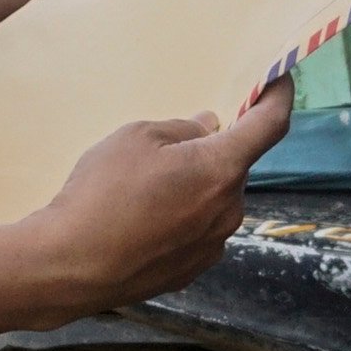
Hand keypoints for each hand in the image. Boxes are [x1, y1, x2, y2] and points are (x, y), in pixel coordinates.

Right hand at [22, 81, 296, 315]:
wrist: (71, 266)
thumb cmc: (102, 194)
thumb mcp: (136, 137)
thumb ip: (180, 129)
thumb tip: (208, 128)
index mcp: (221, 169)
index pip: (269, 125)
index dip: (279, 97)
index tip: (278, 80)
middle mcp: (229, 210)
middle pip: (233, 167)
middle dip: (212, 152)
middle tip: (169, 147)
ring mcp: (213, 246)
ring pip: (215, 201)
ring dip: (195, 187)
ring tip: (144, 190)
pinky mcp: (193, 270)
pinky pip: (198, 231)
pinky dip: (181, 218)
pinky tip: (142, 221)